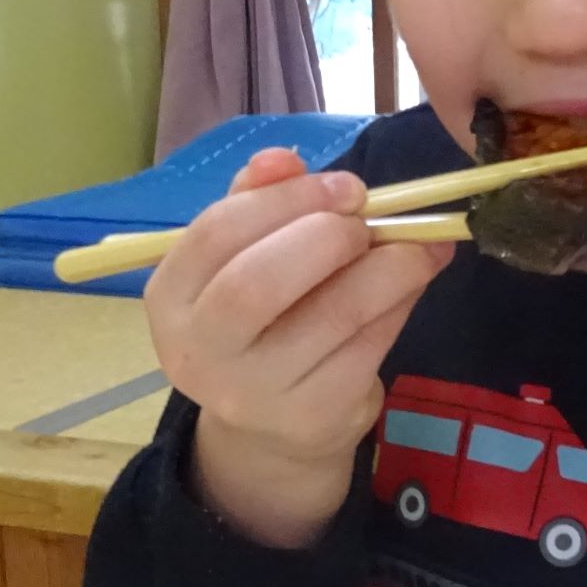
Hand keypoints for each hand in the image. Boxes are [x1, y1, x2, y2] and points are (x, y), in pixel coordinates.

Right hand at [146, 147, 452, 548]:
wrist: (271, 427)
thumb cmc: (260, 319)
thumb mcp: (244, 258)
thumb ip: (259, 201)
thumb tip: (283, 158)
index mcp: (170, 296)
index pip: (216, 233)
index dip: (288, 199)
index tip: (346, 187)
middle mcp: (199, 351)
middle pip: (257, 281)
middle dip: (328, 236)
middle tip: (367, 222)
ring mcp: (254, 393)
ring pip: (332, 314)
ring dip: (389, 268)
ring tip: (416, 247)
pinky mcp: (312, 416)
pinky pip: (368, 347)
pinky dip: (399, 305)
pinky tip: (409, 287)